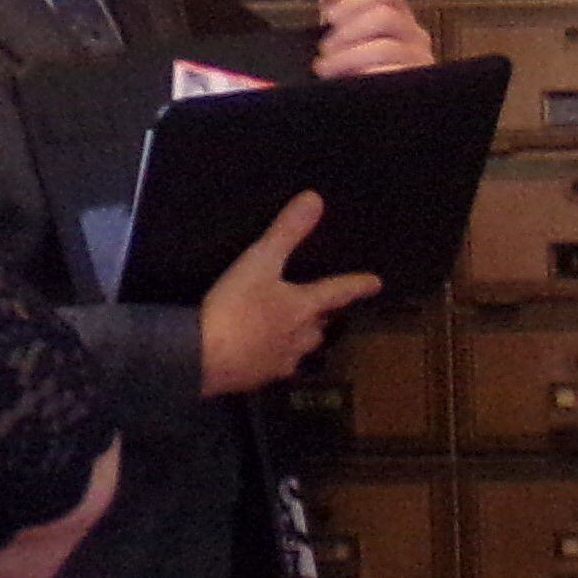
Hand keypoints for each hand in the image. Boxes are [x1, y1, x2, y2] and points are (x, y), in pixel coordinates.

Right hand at [199, 193, 380, 398]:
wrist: (201, 358)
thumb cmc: (234, 307)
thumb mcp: (258, 262)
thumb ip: (286, 232)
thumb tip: (315, 199)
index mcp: (304, 307)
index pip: (338, 292)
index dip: (356, 285)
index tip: (376, 283)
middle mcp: (301, 336)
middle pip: (322, 325)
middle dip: (327, 316)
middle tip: (330, 309)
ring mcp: (282, 361)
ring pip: (303, 349)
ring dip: (304, 339)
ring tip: (299, 331)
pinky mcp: (260, 379)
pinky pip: (277, 366)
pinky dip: (276, 357)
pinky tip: (265, 355)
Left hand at [312, 0, 434, 77]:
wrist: (362, 117)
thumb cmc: (354, 71)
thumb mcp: (341, 32)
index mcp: (400, 20)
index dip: (352, 0)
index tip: (329, 18)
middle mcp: (417, 38)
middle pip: (384, 15)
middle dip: (347, 31)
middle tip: (324, 49)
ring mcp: (421, 64)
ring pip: (385, 44)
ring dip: (346, 55)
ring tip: (325, 68)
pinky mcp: (418, 86)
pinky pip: (389, 69)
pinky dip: (360, 73)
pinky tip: (345, 83)